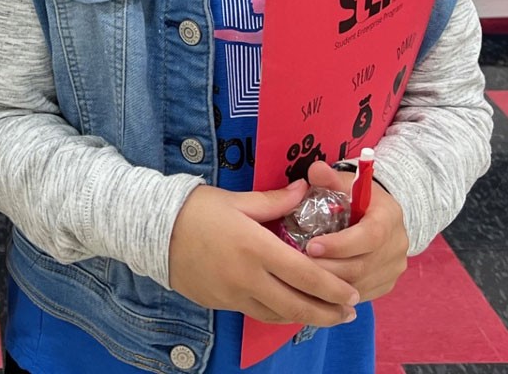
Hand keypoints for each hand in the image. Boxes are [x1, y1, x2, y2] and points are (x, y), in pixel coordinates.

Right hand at [168, 180, 359, 325]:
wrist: (153, 229)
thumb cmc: (197, 209)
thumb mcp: (237, 200)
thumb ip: (274, 200)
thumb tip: (303, 189)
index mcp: (256, 248)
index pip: (304, 275)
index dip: (332, 288)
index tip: (353, 292)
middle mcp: (248, 277)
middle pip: (297, 305)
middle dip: (328, 312)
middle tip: (350, 312)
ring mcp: (234, 295)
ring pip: (279, 315)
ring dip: (307, 318)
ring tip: (327, 316)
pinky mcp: (221, 303)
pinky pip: (258, 313)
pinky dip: (279, 314)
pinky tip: (290, 309)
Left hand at [301, 159, 408, 300]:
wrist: (381, 214)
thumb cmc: (357, 197)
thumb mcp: (345, 182)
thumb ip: (329, 178)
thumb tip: (315, 171)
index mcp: (388, 218)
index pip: (369, 237)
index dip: (340, 245)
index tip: (311, 246)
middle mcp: (397, 246)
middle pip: (362, 266)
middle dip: (328, 268)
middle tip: (298, 264)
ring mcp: (394, 269)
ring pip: (361, 285)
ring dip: (330, 284)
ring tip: (302, 276)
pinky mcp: (387, 284)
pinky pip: (362, 294)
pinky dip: (338, 294)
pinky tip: (316, 287)